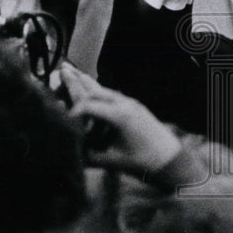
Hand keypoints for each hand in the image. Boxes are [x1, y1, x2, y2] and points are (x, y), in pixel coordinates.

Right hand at [61, 63, 182, 174]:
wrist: (169, 158)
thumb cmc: (141, 162)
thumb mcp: (112, 161)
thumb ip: (89, 156)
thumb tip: (71, 149)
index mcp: (119, 116)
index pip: (89, 105)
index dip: (74, 110)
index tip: (64, 117)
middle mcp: (125, 104)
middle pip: (96, 90)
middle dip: (78, 82)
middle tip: (62, 70)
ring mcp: (131, 103)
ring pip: (105, 89)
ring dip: (88, 83)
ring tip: (74, 72)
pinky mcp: (135, 106)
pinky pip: (113, 94)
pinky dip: (99, 91)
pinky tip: (92, 87)